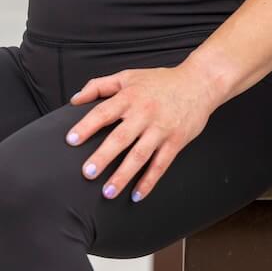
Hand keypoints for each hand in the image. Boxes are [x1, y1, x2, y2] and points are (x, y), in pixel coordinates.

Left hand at [64, 65, 218, 202]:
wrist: (200, 82)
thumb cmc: (161, 81)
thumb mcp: (129, 76)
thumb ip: (100, 85)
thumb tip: (75, 99)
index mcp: (130, 97)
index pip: (104, 112)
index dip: (87, 126)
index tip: (71, 140)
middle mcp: (145, 114)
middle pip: (121, 137)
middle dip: (103, 156)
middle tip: (87, 173)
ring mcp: (161, 129)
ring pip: (140, 155)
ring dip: (123, 175)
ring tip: (107, 192)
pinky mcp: (176, 141)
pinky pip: (161, 164)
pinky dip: (149, 181)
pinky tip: (137, 195)